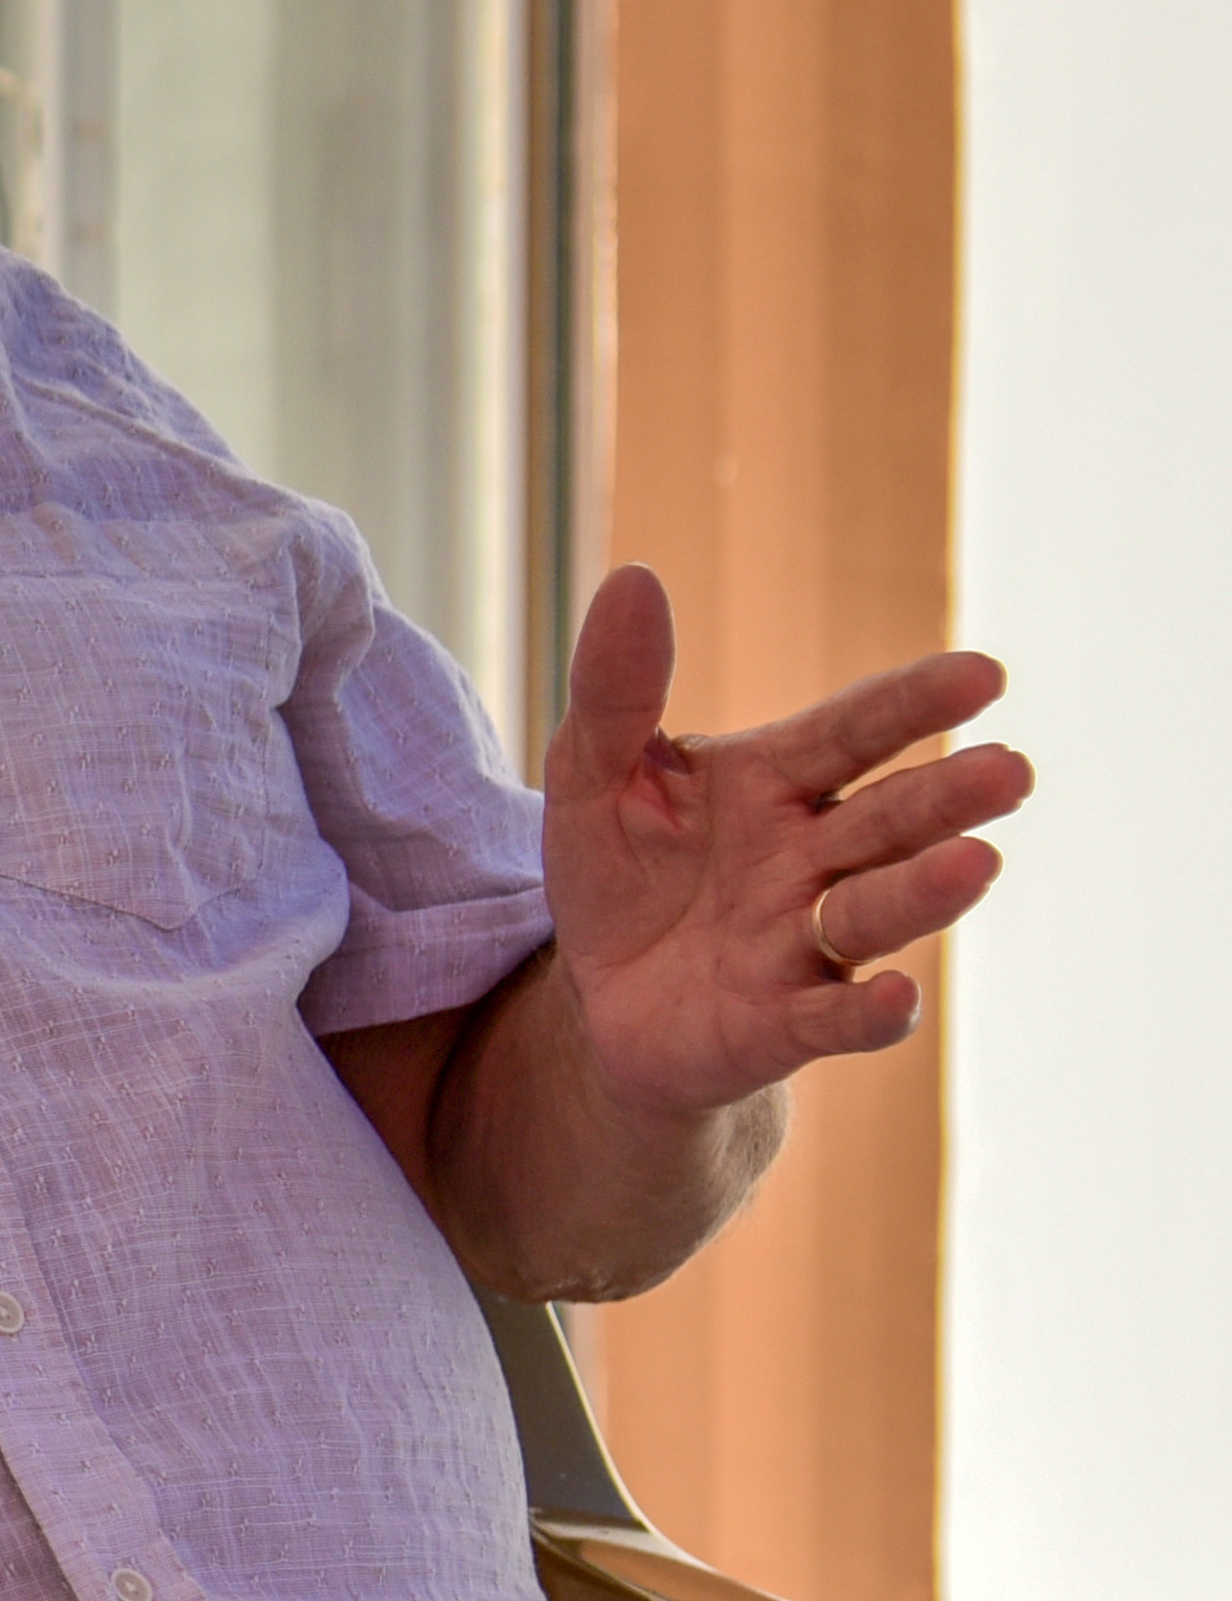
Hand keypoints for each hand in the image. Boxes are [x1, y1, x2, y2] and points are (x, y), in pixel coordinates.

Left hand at [539, 563, 1029, 1122]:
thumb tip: (636, 577)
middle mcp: (812, 858)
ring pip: (876, 911)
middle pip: (891, 820)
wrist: (600, 998)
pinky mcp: (783, 1024)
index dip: (913, 705)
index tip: (983, 675)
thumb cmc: (617, 870)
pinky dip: (869, 1011)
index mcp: (774, 783)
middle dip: (947, 797)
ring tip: (973, 863)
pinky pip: (834, 1019)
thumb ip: (616, 686)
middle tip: (1009, 770)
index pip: (853, 733)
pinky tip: (899, 996)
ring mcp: (806, 942)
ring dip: (925, 891)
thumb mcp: (591, 770)